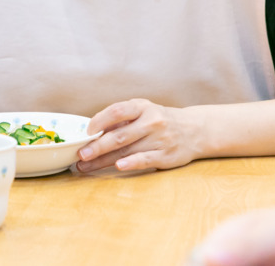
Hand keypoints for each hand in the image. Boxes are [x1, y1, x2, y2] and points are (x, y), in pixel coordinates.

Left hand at [76, 98, 201, 172]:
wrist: (194, 130)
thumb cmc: (159, 120)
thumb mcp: (142, 110)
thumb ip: (121, 118)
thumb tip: (91, 130)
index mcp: (142, 107)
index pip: (117, 111)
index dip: (99, 121)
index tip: (86, 132)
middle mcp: (151, 122)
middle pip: (119, 135)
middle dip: (97, 146)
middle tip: (80, 155)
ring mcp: (160, 139)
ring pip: (127, 150)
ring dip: (104, 160)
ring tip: (86, 166)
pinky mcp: (166, 156)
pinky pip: (146, 159)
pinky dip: (131, 163)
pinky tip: (118, 166)